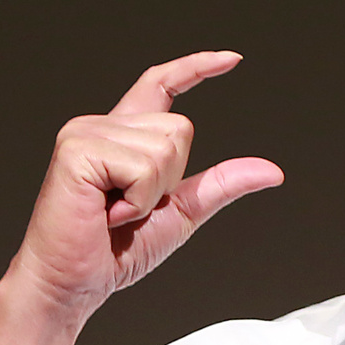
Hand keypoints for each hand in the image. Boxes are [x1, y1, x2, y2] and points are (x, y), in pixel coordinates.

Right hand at [6, 51, 282, 327]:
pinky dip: (136, 200)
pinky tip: (105, 213)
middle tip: (129, 208)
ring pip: (165, 148)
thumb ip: (220, 186)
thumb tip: (272, 171)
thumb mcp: (182, 213)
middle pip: (180, 128)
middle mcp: (103, 125)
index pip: (162, 84)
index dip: (196, 68)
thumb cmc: (115, 251)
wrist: (72, 285)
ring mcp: (86, 132)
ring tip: (114, 212)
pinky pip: (142, 167)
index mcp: (124, 136)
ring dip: (150, 193)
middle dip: (169, 179)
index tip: (233, 59)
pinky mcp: (76, 150)